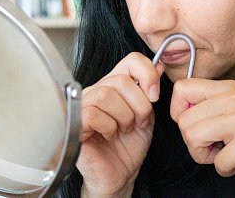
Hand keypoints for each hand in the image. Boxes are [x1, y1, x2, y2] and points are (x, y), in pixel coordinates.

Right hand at [78, 52, 162, 196]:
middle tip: (137, 123)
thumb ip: (149, 90)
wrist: (119, 175)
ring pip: (106, 95)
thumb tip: (159, 65)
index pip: (130, 60)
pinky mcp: (75, 123)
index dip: (146, 73)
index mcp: (115, 84)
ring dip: (124, 117)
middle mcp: (97, 90)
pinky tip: (109, 136)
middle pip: (120, 80)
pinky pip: (93, 113)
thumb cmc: (129, 147)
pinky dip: (109, 126)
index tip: (155, 95)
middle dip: (138, 105)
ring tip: (123, 130)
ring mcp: (83, 105)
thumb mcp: (147, 115)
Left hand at [169, 79, 234, 190]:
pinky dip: (224, 168)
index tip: (194, 126)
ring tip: (223, 154)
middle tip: (213, 147)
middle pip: (183, 120)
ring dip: (204, 155)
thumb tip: (178, 112)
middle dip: (192, 142)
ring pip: (193, 137)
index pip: (181, 88)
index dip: (178, 113)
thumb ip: (209, 106)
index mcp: (228, 88)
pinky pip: (218, 160)